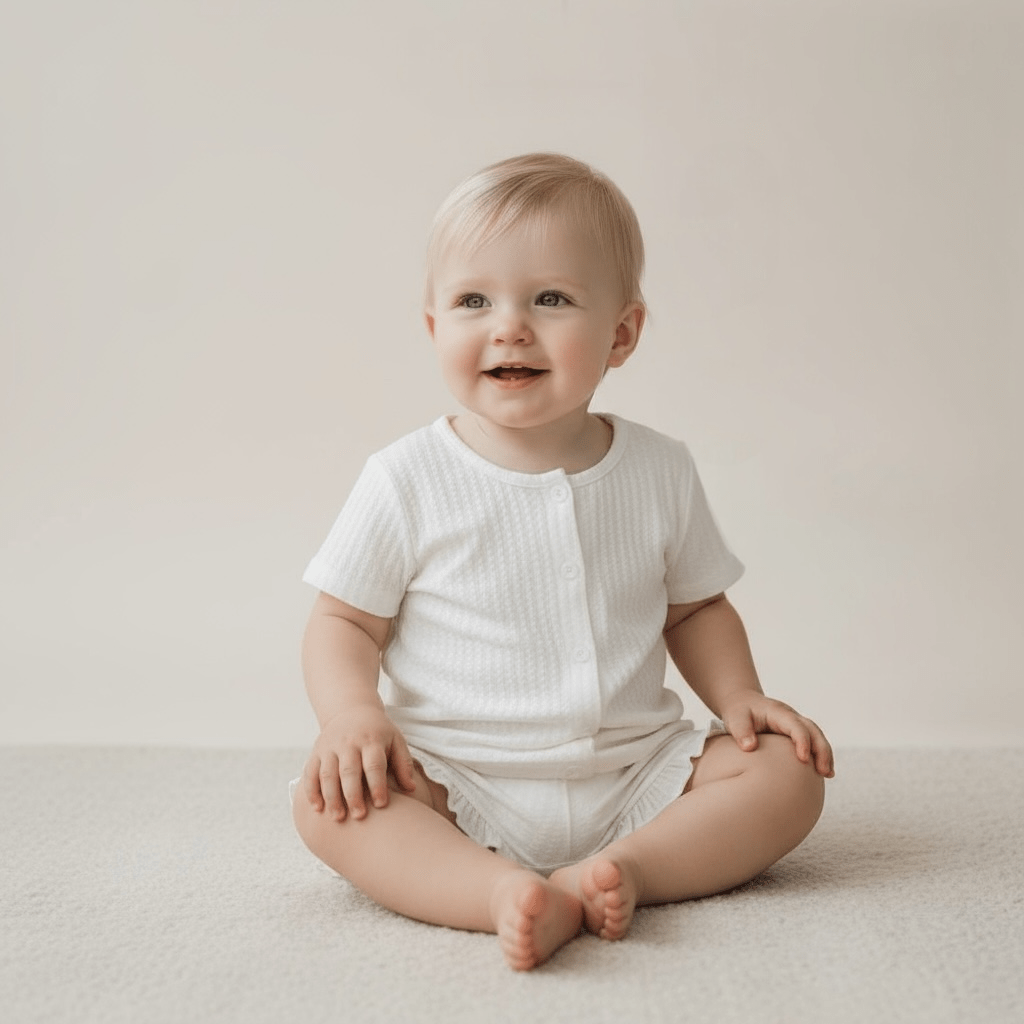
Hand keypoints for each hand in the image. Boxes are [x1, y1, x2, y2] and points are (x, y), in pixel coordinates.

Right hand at [302, 703, 417, 819]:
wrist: (352, 710)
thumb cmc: (379, 733)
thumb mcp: (395, 740)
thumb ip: (403, 764)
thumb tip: (412, 789)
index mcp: (371, 740)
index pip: (374, 764)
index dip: (377, 785)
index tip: (381, 805)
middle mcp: (349, 743)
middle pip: (349, 771)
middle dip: (353, 795)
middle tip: (359, 816)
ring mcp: (330, 747)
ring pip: (327, 774)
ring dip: (331, 797)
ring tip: (338, 818)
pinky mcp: (317, 752)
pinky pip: (310, 772)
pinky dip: (311, 791)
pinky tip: (317, 809)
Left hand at [719, 693, 834, 777]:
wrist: (743, 703)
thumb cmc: (739, 712)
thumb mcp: (735, 718)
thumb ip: (741, 731)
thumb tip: (750, 747)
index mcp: (778, 712)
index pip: (795, 725)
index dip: (802, 741)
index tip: (803, 759)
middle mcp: (791, 717)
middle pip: (813, 730)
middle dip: (821, 750)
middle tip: (824, 771)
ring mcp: (796, 724)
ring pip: (817, 736)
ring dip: (825, 754)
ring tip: (829, 774)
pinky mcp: (796, 733)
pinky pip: (813, 742)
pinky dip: (821, 755)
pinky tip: (825, 772)